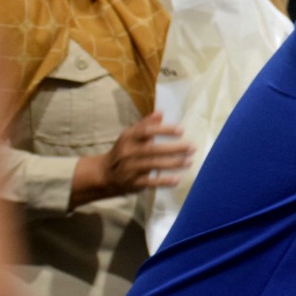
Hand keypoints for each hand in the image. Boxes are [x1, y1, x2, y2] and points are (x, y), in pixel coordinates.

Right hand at [71, 111, 193, 207]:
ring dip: (172, 164)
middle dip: (173, 149)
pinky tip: (177, 179)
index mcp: (128, 137)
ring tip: (189, 161)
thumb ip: (145, 125)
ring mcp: (129, 168)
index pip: (146, 131)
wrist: (104, 174)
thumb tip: (160, 113)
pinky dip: (163, 181)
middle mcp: (127, 152)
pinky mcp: (132, 182)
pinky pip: (150, 182)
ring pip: (152, 165)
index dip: (164, 130)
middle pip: (152, 149)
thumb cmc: (123, 151)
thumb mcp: (130, 136)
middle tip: (192, 147)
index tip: (182, 130)